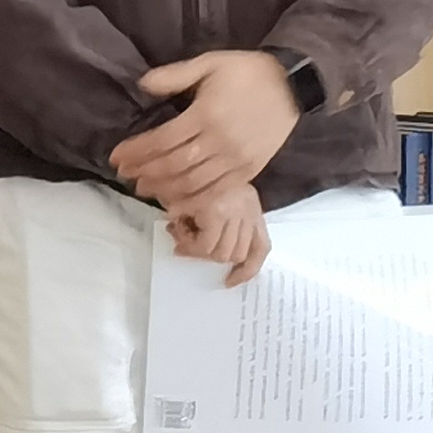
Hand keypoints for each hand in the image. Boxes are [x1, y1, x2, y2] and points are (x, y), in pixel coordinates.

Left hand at [112, 48, 300, 210]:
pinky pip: (217, 191)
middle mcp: (220, 141)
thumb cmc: (246, 72)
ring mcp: (236, 160)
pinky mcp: (249, 171)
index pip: (163, 140)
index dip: (137, 151)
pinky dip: (194, 200)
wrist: (292, 85)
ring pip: (193, 183)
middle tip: (124, 176)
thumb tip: (143, 84)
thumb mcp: (209, 62)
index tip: (117, 156)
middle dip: (145, 172)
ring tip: (144, 189)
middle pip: (174, 165)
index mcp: (206, 114)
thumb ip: (175, 75)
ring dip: (164, 189)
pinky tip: (176, 202)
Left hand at [156, 175, 272, 288]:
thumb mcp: (182, 188)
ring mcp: (251, 218)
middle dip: (201, 252)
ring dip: (220, 256)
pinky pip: (261, 249)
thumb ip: (177, 209)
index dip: (188, 246)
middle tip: (188, 242)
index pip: (205, 245)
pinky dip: (248, 269)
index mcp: (217, 208)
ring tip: (206, 247)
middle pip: (221, 252)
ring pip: (238, 254)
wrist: (224, 153)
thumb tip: (170, 225)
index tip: (176, 239)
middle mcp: (238, 215)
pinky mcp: (260, 219)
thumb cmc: (198, 172)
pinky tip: (232, 279)